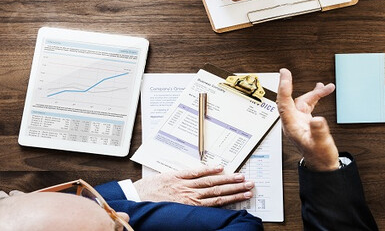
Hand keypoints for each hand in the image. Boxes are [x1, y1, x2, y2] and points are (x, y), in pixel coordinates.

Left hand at [133, 166, 254, 205]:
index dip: (234, 197)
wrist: (133, 203)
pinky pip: (194, 172)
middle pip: (219, 190)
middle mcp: (190, 195)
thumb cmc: (152, 211)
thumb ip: (189, 213)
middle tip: (251, 185)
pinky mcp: (175, 176)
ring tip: (241, 176)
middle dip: (236, 188)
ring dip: (227, 179)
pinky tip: (219, 167)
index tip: (246, 195)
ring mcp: (183, 184)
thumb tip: (204, 211)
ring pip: (210, 181)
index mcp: (190, 206)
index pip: (218, 201)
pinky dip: (208, 169)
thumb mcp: (174, 216)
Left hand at [276, 68, 339, 170]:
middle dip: (291, 86)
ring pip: (302, 101)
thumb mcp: (321, 144)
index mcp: (292, 126)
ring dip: (314, 93)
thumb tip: (317, 119)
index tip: (284, 74)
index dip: (284, 87)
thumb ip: (319, 131)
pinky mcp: (305, 123)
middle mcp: (293, 122)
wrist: (323, 166)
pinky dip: (315, 98)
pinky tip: (322, 93)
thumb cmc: (320, 157)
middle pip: (292, 99)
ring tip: (327, 88)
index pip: (284, 103)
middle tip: (287, 72)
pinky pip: (308, 106)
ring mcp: (299, 122)